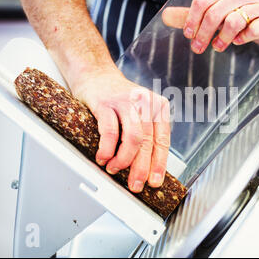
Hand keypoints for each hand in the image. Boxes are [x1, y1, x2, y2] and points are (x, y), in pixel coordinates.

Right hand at [71, 67, 170, 192]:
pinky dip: (106, 149)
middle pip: (148, 142)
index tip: (154, 181)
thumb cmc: (118, 98)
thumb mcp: (140, 112)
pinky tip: (103, 157)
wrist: (96, 74)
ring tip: (114, 169)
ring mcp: (126, 101)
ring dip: (123, 160)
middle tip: (135, 184)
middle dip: (141, 168)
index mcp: (158, 107)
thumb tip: (147, 166)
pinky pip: (110, 131)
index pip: (162, 140)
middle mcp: (145, 102)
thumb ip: (146, 133)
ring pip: (132, 138)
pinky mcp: (106, 102)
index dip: (159, 163)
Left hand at [163, 0, 258, 51]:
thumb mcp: (221, 9)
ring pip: (233, 21)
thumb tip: (167, 16)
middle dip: (203, 33)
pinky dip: (243, 38)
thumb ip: (196, 13)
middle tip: (198, 48)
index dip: (192, 19)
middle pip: (215, 12)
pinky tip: (238, 41)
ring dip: (222, 38)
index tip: (188, 34)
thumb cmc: (245, 13)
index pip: (203, 0)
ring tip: (218, 47)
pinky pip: (253, 30)